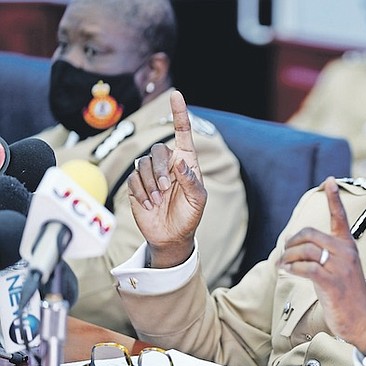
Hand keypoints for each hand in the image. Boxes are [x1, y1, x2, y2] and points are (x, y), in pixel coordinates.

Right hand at [127, 90, 206, 267]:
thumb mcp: (198, 201)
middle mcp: (168, 163)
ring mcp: (151, 173)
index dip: (179, 114)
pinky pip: (133, 179)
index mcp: (187, 162)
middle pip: (157, 149)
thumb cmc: (189, 216)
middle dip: (159, 169)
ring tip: (158, 200)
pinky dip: (141, 192)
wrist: (171, 236)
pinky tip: (150, 204)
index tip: (176, 95)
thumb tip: (180, 162)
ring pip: (142, 163)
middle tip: (165, 189)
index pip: (183, 133)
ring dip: (150, 184)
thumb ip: (191, 181)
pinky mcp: (137, 185)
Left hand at [279, 177, 365, 353]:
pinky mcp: (332, 282)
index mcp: (348, 246)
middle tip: (284, 253)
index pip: (340, 216)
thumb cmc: (348, 295)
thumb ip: (325, 255)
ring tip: (282, 264)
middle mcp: (345, 252)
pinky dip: (292, 268)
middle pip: (310, 235)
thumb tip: (298, 247)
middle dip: (292, 242)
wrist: (363, 319)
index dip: (334, 197)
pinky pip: (306, 268)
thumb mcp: (341, 269)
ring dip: (288, 257)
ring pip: (305, 251)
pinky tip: (286, 270)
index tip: (329, 180)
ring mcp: (340, 266)